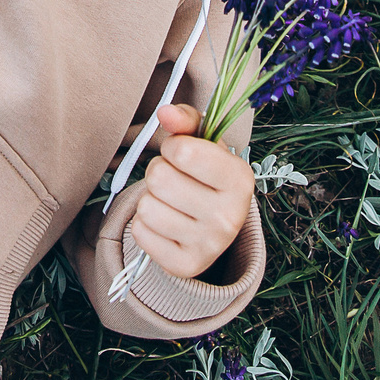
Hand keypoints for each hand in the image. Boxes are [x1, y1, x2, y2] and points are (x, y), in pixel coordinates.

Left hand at [123, 102, 255, 282]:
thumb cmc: (205, 175)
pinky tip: (165, 224)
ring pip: (146, 207)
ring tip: (170, 202)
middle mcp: (230, 217)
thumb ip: (185, 120)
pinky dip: (145, 225)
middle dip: (158, 172)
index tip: (181, 154)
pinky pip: (140, 233)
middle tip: (174, 180)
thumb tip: (164, 113)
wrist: (213, 227)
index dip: (172, 147)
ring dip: (151, 199)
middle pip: (159, 178)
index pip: (183, 152)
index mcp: (240, 179)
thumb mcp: (203, 143)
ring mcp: (209, 246)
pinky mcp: (184, 266)